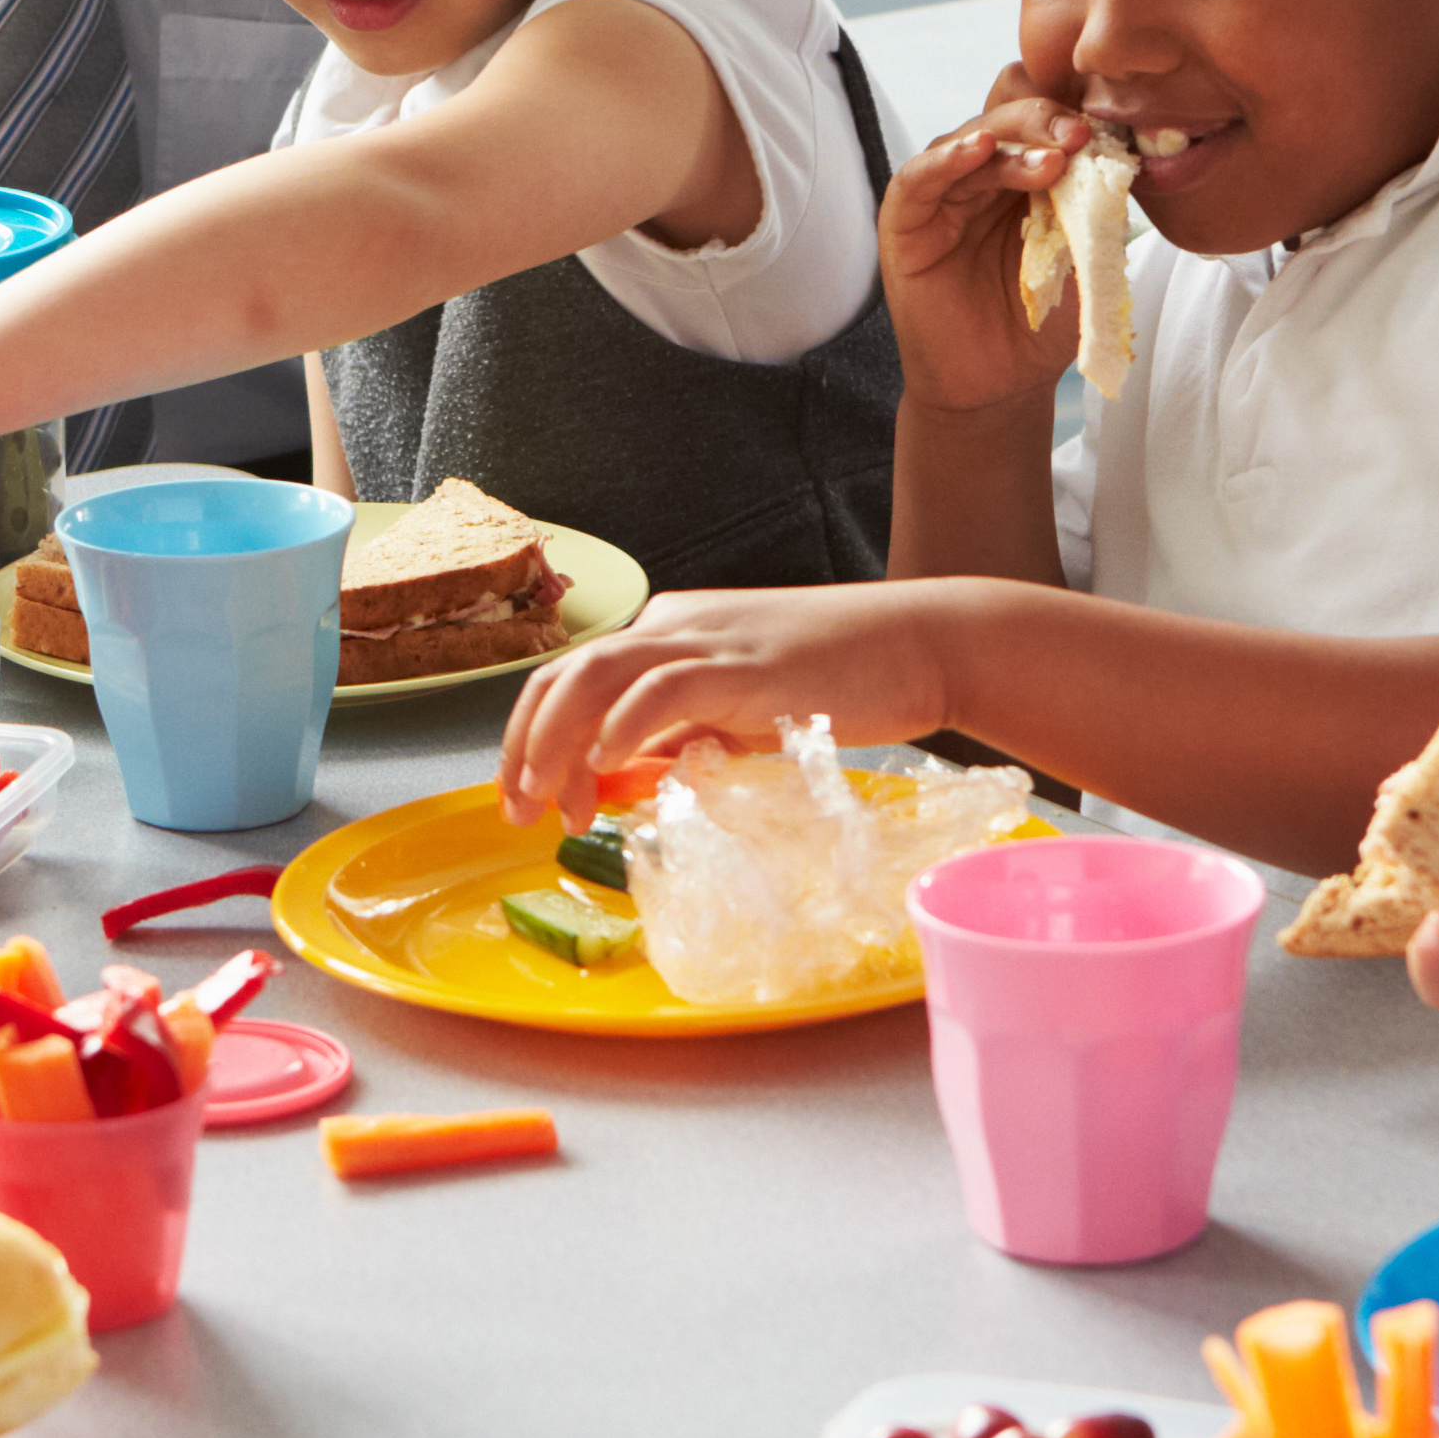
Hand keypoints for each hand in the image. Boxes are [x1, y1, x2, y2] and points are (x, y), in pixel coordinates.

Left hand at [498, 583, 968, 820]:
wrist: (919, 643)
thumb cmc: (841, 681)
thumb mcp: (741, 712)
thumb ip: (684, 738)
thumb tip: (628, 779)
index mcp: (667, 632)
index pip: (571, 681)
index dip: (534, 741)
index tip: (534, 801)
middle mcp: (672, 626)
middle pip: (562, 677)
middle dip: (525, 747)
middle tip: (519, 811)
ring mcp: (705, 640)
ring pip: (594, 678)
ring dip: (557, 742)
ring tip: (550, 800)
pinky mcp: (741, 665)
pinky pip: (660, 691)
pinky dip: (623, 727)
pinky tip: (611, 767)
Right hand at [871, 72, 1095, 424]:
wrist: (999, 385)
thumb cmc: (1041, 323)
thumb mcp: (1083, 254)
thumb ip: (1096, 204)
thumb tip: (1123, 153)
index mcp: (1026, 173)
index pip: (1043, 114)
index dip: (1072, 107)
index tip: (1110, 122)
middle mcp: (981, 174)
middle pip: (1007, 114)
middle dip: (1047, 119)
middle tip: (1080, 136)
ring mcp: (942, 194)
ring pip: (971, 139)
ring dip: (1013, 141)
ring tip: (1052, 159)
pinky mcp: (905, 221)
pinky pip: (920, 178)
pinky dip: (947, 158)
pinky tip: (978, 150)